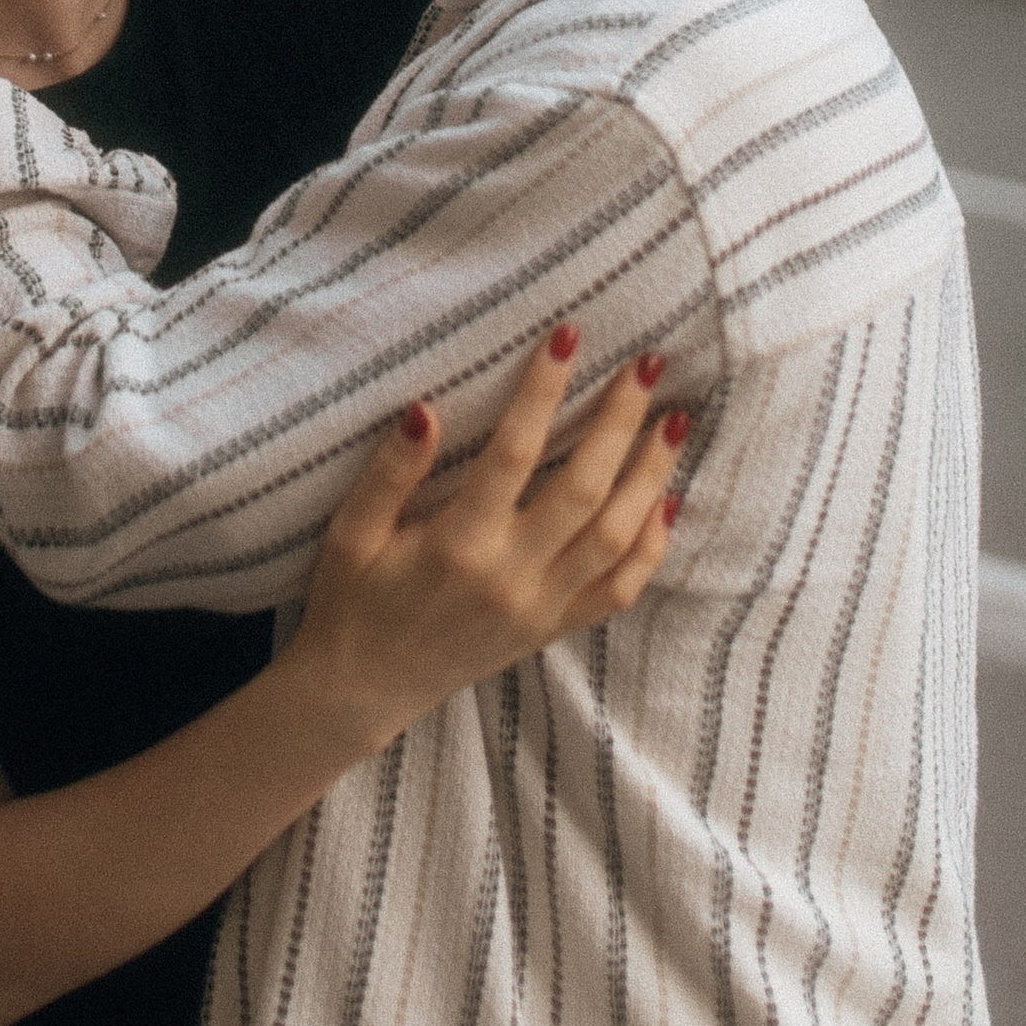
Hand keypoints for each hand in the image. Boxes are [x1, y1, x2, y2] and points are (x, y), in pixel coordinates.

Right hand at [283, 326, 687, 759]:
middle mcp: (511, 577)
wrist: (362, 689)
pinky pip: (619, 590)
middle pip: (586, 489)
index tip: (567, 336)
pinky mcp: (553, 629)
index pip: (515, 453)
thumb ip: (389, 472)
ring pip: (617, 537)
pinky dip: (651, 546)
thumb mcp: (350, 534)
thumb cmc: (352, 600)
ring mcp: (540, 608)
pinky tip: (667, 500)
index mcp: (458, 545)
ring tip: (675, 420)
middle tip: (648, 365)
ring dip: (651, 475)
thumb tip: (425, 409)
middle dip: (621, 421)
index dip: (544, 390)